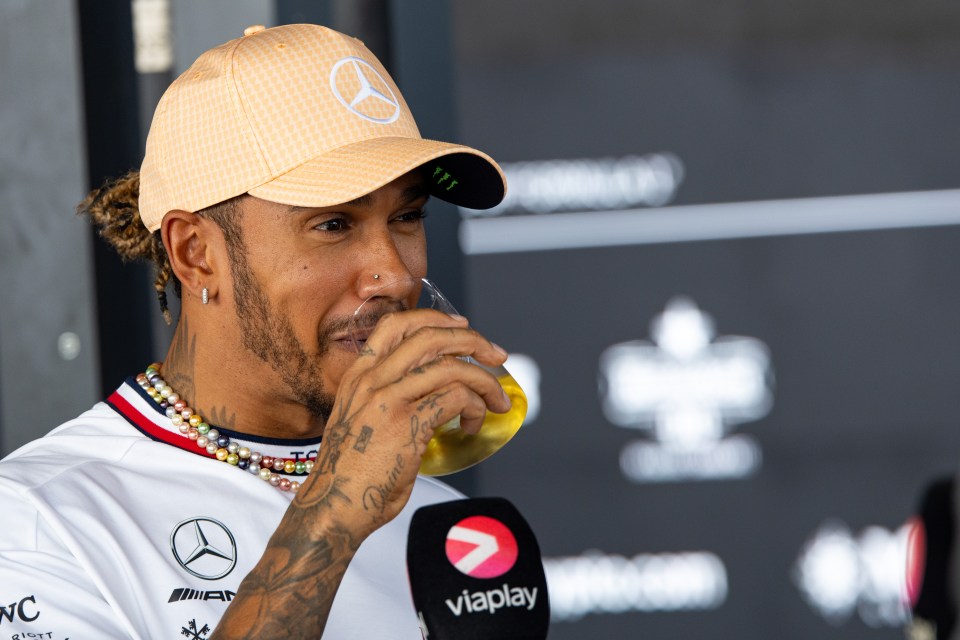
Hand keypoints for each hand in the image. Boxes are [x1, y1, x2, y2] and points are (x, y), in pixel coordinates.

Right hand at [298, 308, 510, 534]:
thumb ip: (389, 402)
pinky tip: (473, 425)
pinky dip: (475, 408)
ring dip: (484, 382)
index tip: (463, 327)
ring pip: (450, 367)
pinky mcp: (406, 424)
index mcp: (357, 377)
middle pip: (430, 337)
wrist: (331, 509)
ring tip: (496, 401)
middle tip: (497, 355)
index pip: (395, 325)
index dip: (434, 319)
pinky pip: (455, 398)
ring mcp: (387, 400)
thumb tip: (435, 398)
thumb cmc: (350, 476)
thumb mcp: (361, 422)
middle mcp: (370, 381)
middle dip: (472, 341)